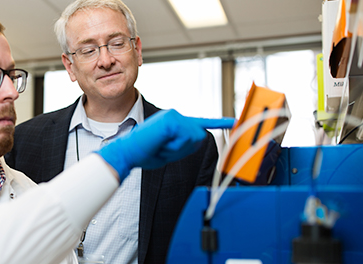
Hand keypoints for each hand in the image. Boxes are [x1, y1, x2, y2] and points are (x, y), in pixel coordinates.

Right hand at [96, 109, 235, 180]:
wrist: (128, 152)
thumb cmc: (145, 154)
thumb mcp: (169, 151)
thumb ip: (185, 145)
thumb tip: (200, 136)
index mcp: (175, 124)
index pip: (200, 122)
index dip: (218, 122)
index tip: (233, 121)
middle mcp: (175, 116)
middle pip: (198, 137)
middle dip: (185, 148)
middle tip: (164, 149)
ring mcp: (174, 115)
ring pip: (193, 137)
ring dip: (179, 148)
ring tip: (161, 145)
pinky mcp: (172, 119)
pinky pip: (185, 138)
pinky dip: (174, 145)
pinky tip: (161, 141)